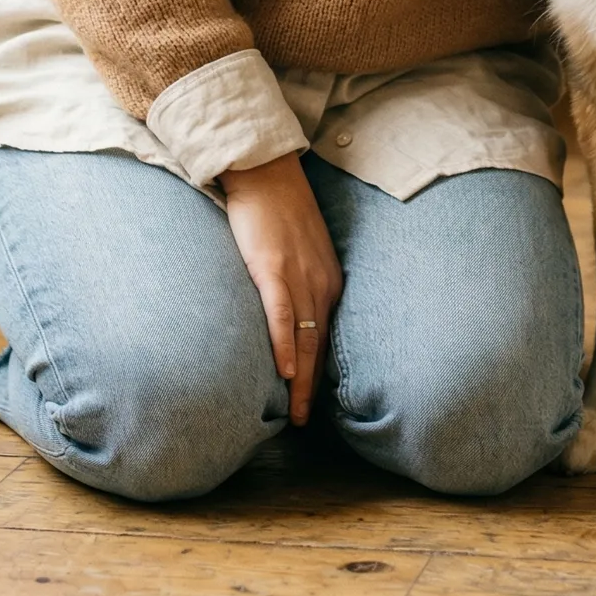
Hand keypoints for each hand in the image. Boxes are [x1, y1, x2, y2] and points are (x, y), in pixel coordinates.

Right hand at [221, 151, 342, 424]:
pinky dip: (284, 344)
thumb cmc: (280, 209)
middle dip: (313, 388)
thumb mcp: (302, 249)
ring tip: (296, 413)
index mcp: (329, 279)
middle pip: (320, 346)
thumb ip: (302, 279)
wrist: (266, 172)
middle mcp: (321, 282)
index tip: (314, 402)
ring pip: (304, 338)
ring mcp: (298, 276)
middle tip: (305, 423)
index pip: (328, 337)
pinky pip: (281, 314)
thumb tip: (291, 310)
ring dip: (301, 380)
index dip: (320, 372)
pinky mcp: (273, 267)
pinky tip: (285, 372)